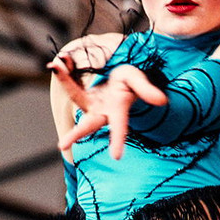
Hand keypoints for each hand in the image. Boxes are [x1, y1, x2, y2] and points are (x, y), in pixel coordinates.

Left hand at [48, 54, 167, 158]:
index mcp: (119, 110)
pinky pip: (71, 84)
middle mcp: (103, 112)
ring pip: (75, 96)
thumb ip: (147, 91)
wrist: (120, 76)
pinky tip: (59, 61)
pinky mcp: (82, 96)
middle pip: (88, 125)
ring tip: (56, 64)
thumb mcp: (139, 81)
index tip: (116, 157)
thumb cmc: (132, 81)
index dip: (118, 140)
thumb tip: (162, 102)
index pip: (120, 127)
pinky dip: (65, 73)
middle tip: (62, 145)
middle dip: (76, 134)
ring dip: (65, 81)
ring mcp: (91, 104)